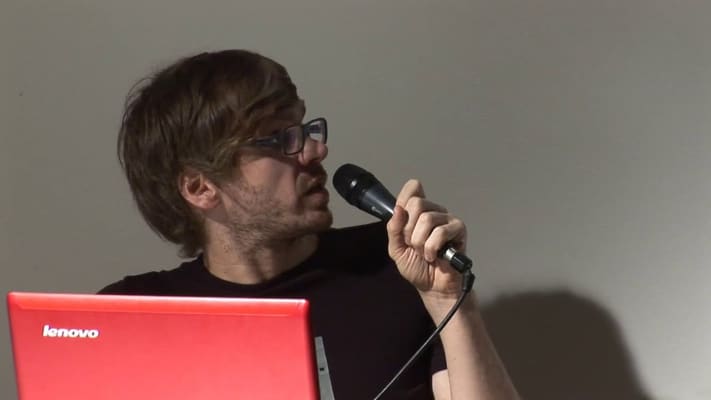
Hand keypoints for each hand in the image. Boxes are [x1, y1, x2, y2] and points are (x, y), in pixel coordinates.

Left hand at [386, 179, 467, 297]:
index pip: (412, 189)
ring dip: (420, 242)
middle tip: (413, 245)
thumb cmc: (416, 268)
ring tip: (425, 253)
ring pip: (427, 219)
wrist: (432, 287)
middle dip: (409, 230)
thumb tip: (398, 209)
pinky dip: (432, 248)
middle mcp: (433, 211)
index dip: (404, 198)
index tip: (402, 216)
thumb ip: (394, 229)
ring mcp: (446, 219)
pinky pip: (440, 232)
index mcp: (417, 213)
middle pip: (417, 203)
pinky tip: (435, 256)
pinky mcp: (458, 229)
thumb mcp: (396, 249)